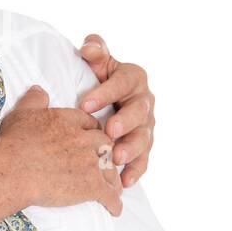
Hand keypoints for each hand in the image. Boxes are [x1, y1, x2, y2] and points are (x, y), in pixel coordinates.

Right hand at [0, 85, 122, 215]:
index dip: (92, 131)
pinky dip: (114, 203)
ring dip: (114, 179)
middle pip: (105, 144)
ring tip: (115, 188)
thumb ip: (34, 100)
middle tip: (107, 162)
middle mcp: (84, 139)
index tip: (92, 138)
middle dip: (107, 153)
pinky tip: (115, 209)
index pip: (90, 123)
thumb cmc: (13, 142)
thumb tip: (40, 90)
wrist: (12, 170)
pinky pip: (109, 195)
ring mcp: (90, 163)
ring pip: (111, 169)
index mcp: (69, 120)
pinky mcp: (90, 186)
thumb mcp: (22, 113)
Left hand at [78, 34, 155, 187]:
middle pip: (138, 112)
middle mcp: (144, 101)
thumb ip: (95, 51)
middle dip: (124, 122)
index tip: (84, 104)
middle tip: (108, 131)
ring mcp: (146, 125)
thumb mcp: (98, 62)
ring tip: (116, 158)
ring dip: (131, 149)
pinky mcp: (144, 146)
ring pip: (144, 138)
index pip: (121, 83)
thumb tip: (89, 48)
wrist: (108, 98)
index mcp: (133, 78)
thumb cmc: (98, 78)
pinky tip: (124, 182)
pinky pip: (143, 160)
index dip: (104, 93)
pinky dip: (136, 171)